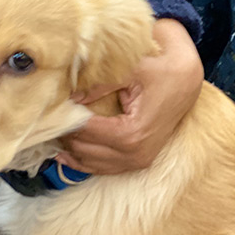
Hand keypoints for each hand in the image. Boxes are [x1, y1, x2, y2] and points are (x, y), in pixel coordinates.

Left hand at [56, 18, 202, 174]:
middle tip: (48, 118)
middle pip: (87, 150)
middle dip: (66, 134)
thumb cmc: (160, 67)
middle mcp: (137, 153)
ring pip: (93, 163)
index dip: (69, 122)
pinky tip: (64, 153)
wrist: (187, 75)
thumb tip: (69, 97)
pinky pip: (105, 167)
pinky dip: (83, 161)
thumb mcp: (130, 69)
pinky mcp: (139, 159)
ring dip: (71, 149)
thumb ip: (98, 84)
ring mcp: (139, 159)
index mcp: (134, 132)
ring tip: (52, 131)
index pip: (89, 133)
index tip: (53, 109)